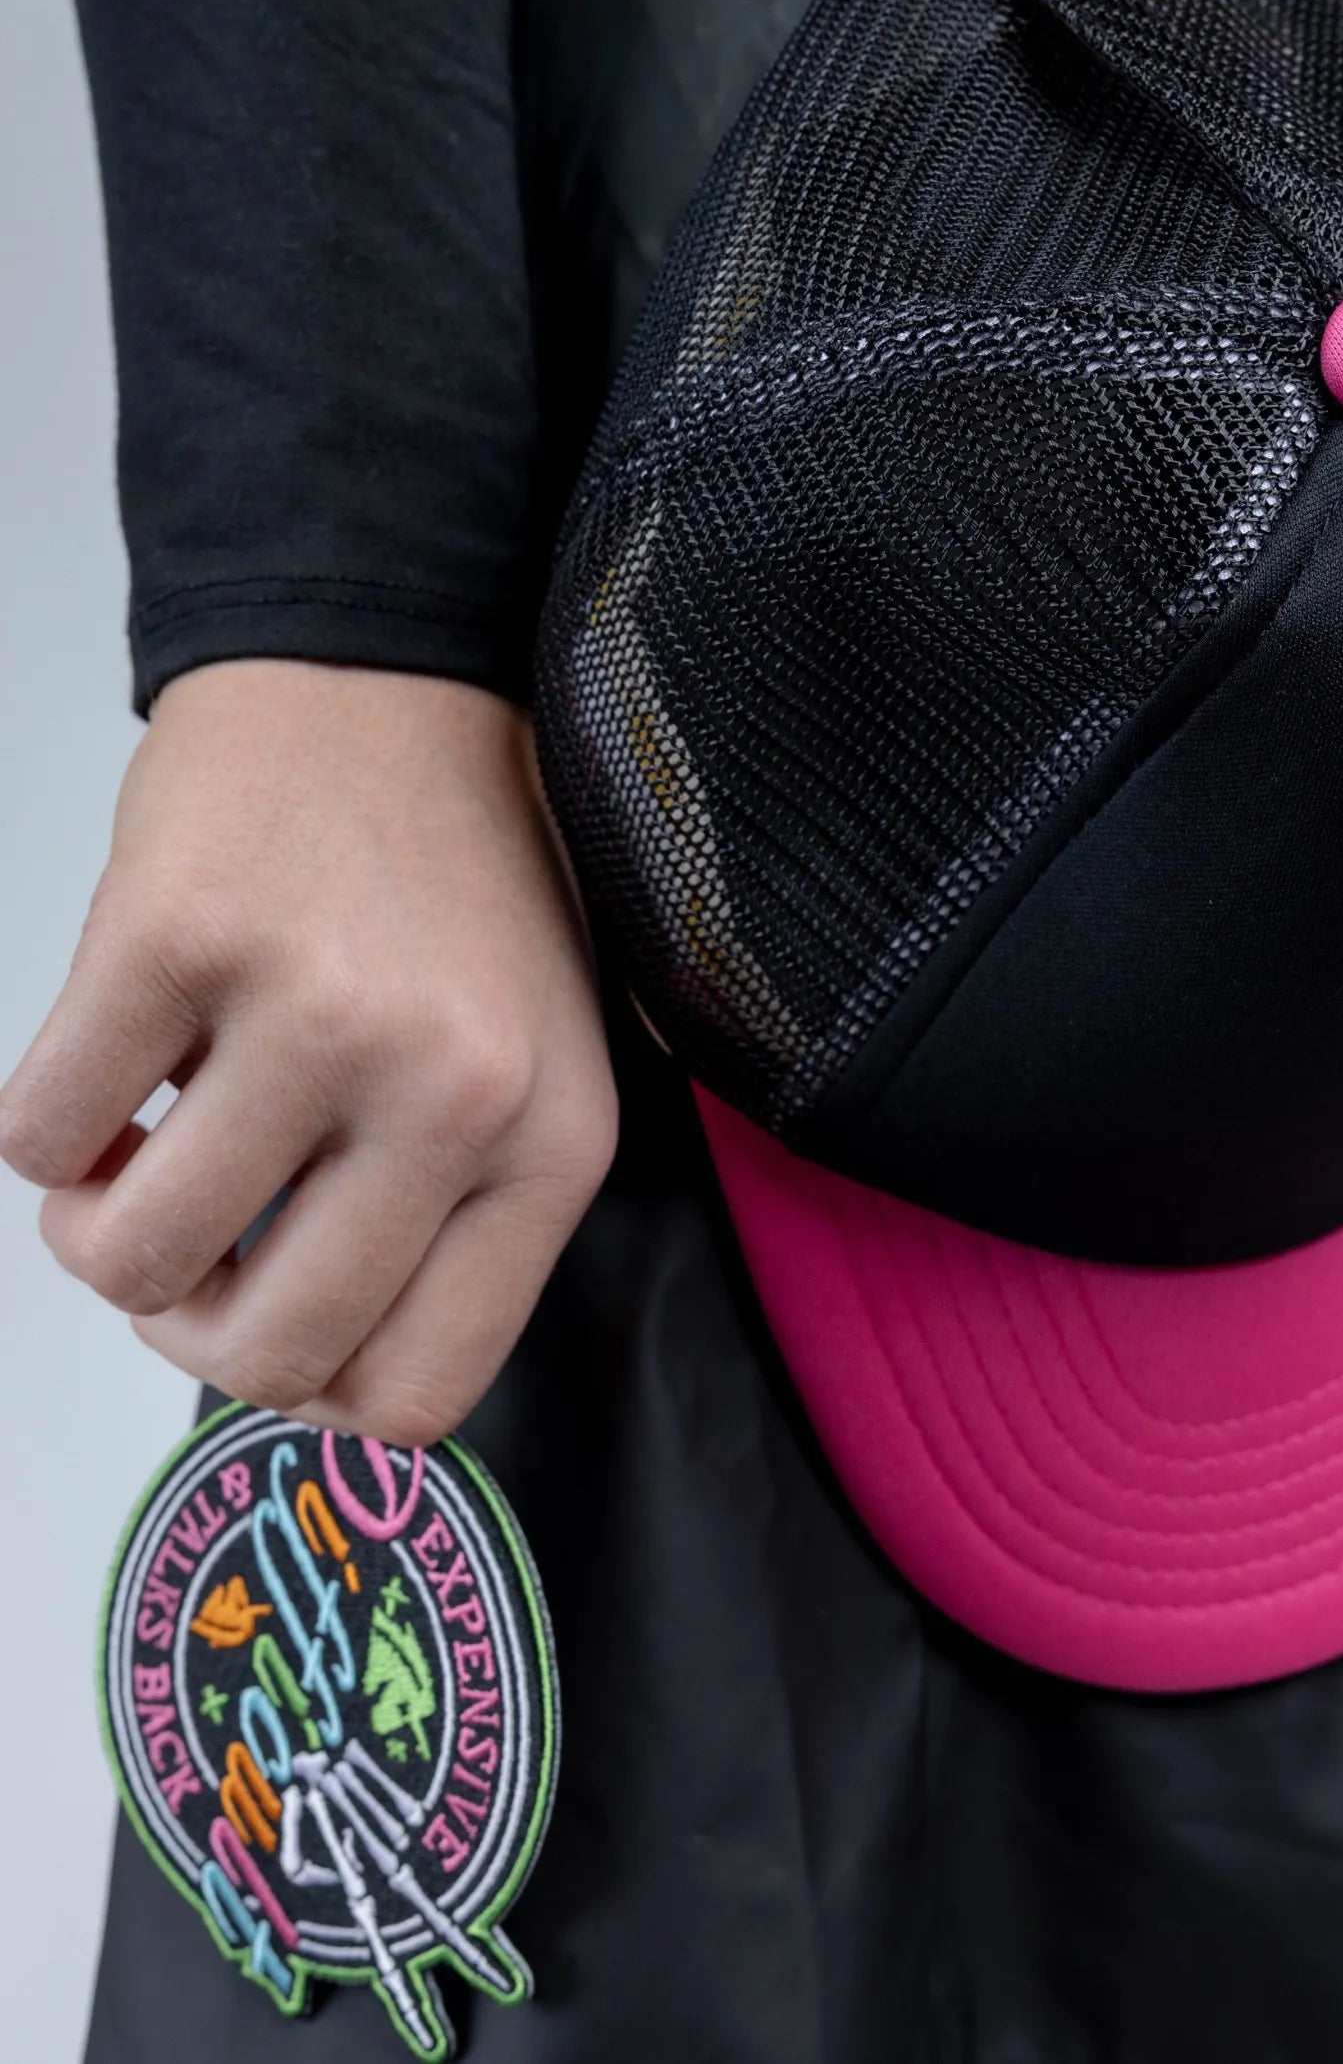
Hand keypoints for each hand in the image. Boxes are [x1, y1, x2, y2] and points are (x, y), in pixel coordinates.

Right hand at [0, 660, 618, 1443]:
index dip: (312, 1386)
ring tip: (136, 1143)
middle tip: (182, 1238)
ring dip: (98, 1226)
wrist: (385, 683)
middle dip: (186, 1322)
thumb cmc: (452, 890)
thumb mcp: (527, 1068)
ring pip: (129, 1261)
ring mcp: (319, 1014)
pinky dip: (47, 1129)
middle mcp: (456, 1094)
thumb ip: (454, 1222)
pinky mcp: (181, 938)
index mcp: (555, 1146)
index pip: (420, 1396)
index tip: (270, 1317)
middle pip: (266, 1357)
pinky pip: (39, 1138)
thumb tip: (315, 1375)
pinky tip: (111, 1059)